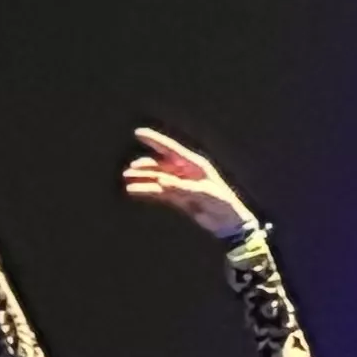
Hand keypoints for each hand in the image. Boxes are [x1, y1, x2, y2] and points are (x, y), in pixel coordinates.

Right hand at [123, 127, 256, 239]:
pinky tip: (134, 190)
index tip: (138, 133)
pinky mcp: (178, 198)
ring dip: (143, 178)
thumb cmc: (222, 203)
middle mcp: (185, 172)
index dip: (155, 140)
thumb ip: (182, 188)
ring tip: (127, 180)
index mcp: (195, 164)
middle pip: (160, 164)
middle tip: (130, 169)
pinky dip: (146, 190)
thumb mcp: (204, 193)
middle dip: (144, 166)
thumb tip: (161, 183)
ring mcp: (180, 184)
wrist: (228, 223)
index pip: (171, 149)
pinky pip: (158, 191)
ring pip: (157, 178)